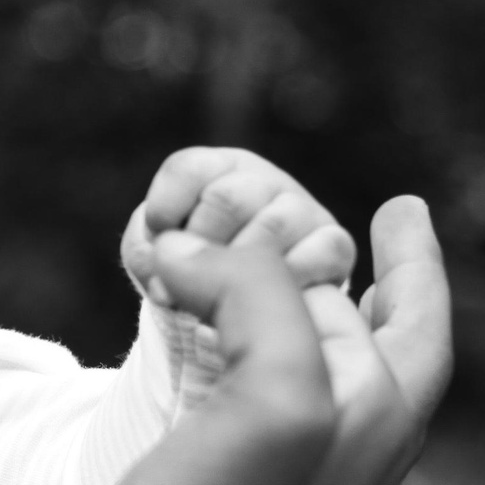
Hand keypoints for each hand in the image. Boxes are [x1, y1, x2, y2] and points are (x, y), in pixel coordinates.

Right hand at [89, 195, 452, 484]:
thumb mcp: (276, 394)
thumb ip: (265, 300)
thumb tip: (199, 256)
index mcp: (379, 419)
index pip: (415, 317)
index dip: (415, 260)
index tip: (398, 210)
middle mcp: (352, 457)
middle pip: (363, 339)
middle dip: (340, 281)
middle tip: (304, 228)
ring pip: (308, 379)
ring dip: (286, 322)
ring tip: (253, 288)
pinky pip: (252, 417)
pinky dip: (237, 367)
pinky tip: (199, 372)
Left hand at [120, 145, 356, 293]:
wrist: (241, 314)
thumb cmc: (192, 273)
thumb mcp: (156, 256)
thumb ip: (149, 251)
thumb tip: (170, 262)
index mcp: (218, 170)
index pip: (187, 170)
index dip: (164, 213)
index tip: (162, 243)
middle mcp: (264, 181)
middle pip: (226, 198)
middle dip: (201, 248)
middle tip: (193, 278)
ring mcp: (304, 211)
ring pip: (272, 226)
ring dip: (240, 272)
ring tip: (225, 295)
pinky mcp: (336, 246)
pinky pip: (317, 255)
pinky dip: (284, 284)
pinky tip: (264, 300)